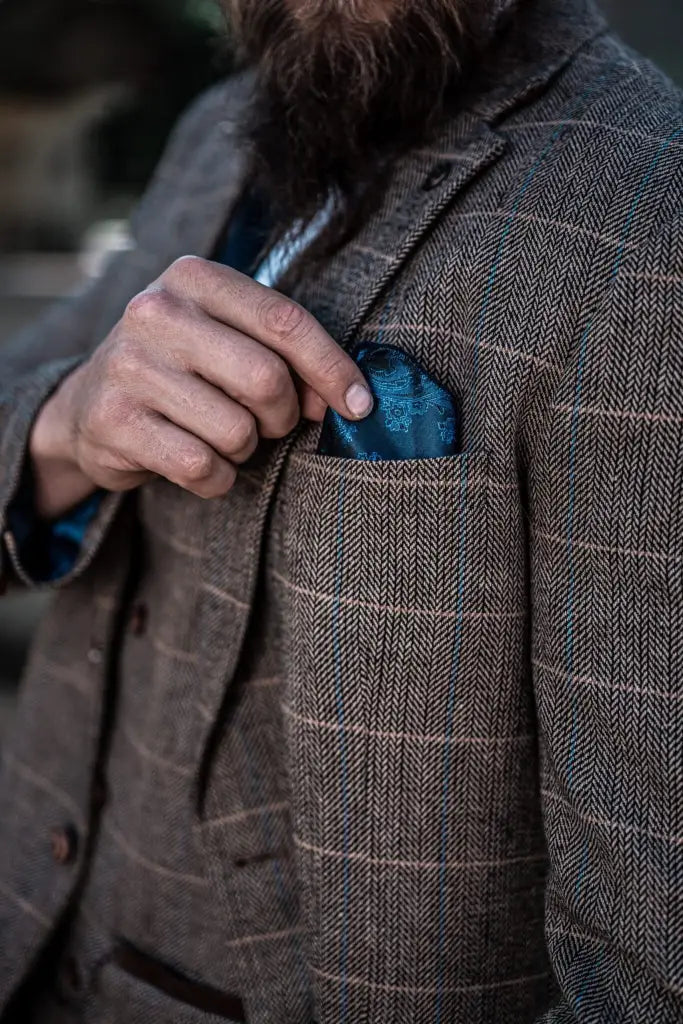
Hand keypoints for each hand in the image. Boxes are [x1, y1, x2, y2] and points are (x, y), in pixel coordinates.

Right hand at [29, 256, 373, 518]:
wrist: (90, 405)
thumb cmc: (183, 368)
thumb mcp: (229, 338)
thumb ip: (286, 355)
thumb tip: (347, 400)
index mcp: (194, 278)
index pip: (284, 321)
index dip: (333, 368)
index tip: (361, 406)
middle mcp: (156, 312)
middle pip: (266, 379)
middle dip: (284, 416)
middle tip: (273, 423)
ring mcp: (129, 366)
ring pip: (236, 430)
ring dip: (245, 448)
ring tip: (223, 436)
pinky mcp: (114, 421)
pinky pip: (201, 466)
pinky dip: (217, 477)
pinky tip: (201, 463)